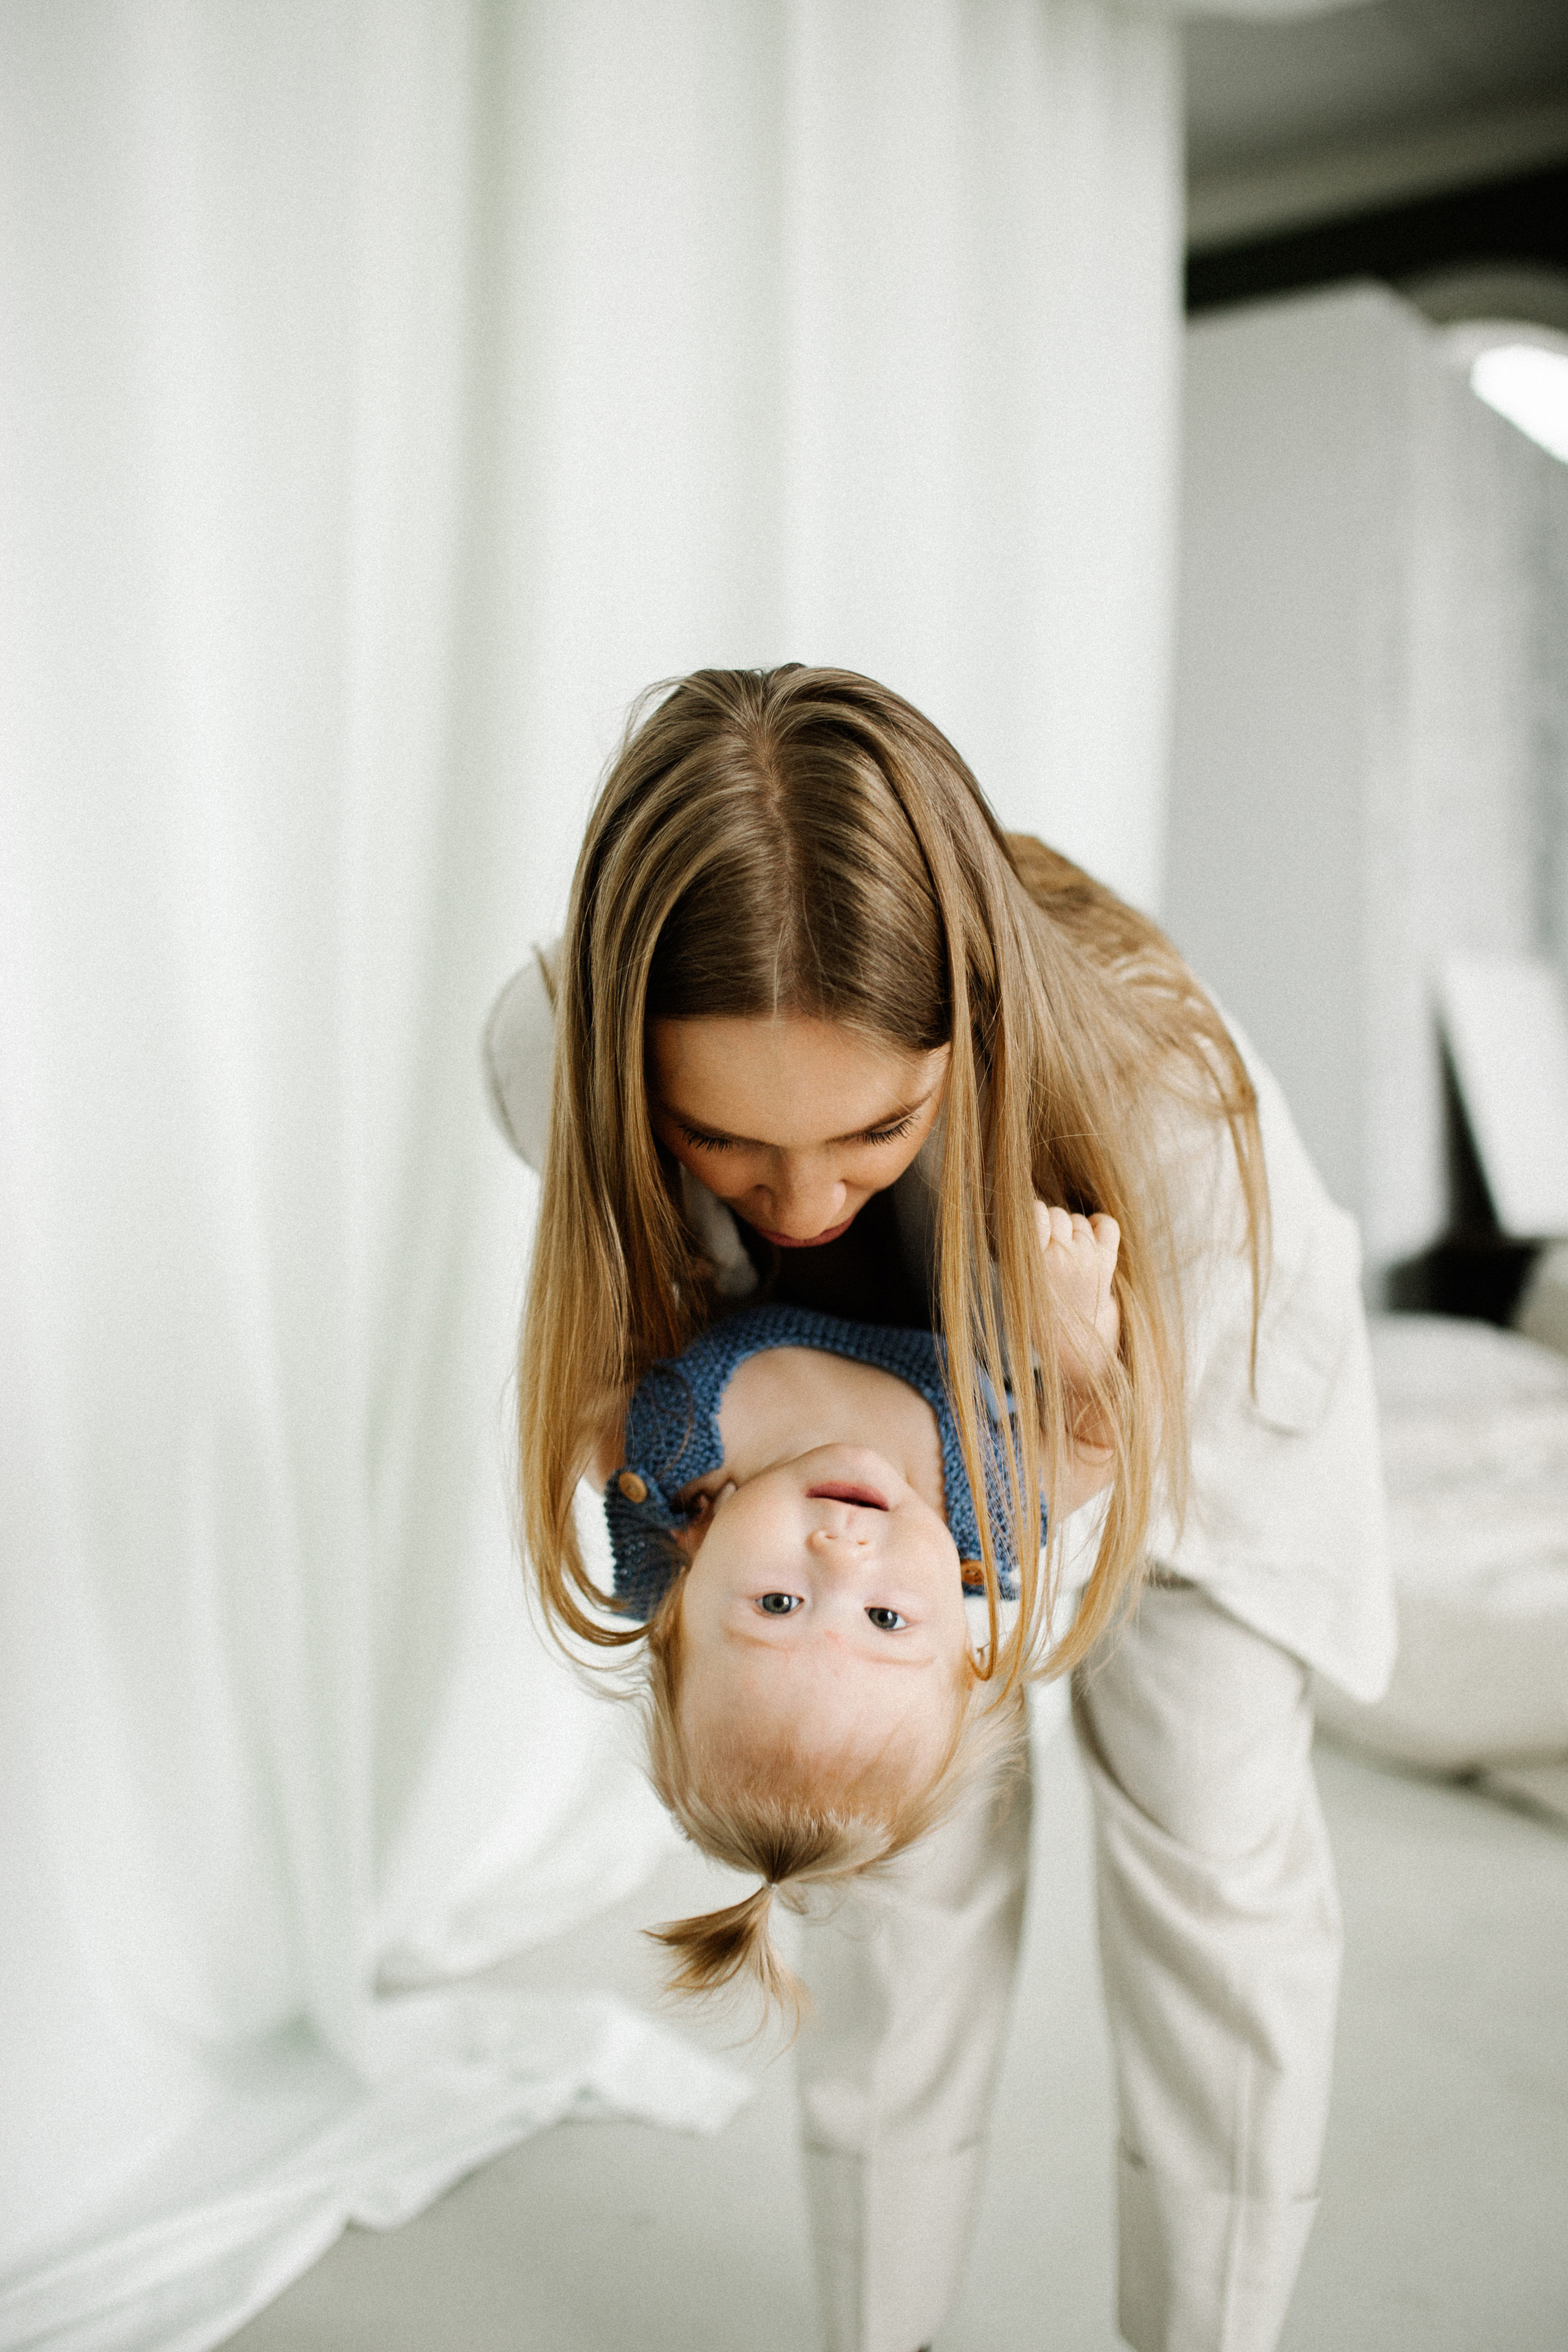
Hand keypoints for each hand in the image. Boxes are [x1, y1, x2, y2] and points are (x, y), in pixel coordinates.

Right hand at [1033, 1203, 1119, 1391]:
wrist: (1078, 1349)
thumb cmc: (1041, 1316)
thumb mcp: (1020, 1285)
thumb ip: (1023, 1251)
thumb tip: (1029, 1212)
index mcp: (1035, 1262)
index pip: (1035, 1212)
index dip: (1031, 1215)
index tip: (1029, 1227)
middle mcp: (1064, 1256)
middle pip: (1056, 1214)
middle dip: (1050, 1225)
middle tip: (1047, 1248)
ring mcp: (1089, 1258)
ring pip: (1078, 1220)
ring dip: (1071, 1230)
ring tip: (1066, 1254)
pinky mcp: (1108, 1262)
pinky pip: (1106, 1225)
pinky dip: (1099, 1224)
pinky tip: (1090, 1237)